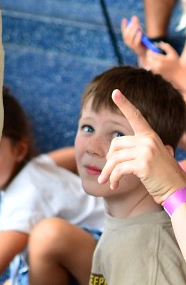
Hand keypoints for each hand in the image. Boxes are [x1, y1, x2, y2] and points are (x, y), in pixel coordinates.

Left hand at [99, 89, 184, 203]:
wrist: (178, 192)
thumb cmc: (165, 177)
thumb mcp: (155, 157)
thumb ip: (141, 149)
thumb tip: (120, 150)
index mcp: (151, 136)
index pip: (136, 116)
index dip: (124, 103)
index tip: (115, 92)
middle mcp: (148, 141)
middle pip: (116, 143)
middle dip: (109, 159)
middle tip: (107, 172)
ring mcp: (146, 152)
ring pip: (115, 158)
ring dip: (108, 172)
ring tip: (107, 181)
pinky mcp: (143, 164)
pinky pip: (119, 169)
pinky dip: (114, 178)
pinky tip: (114, 185)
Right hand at [121, 15, 147, 62]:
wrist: (146, 52)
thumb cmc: (142, 41)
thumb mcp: (140, 32)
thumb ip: (137, 25)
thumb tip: (134, 17)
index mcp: (127, 37)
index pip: (123, 30)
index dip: (123, 25)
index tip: (125, 19)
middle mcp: (127, 41)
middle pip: (126, 33)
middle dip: (130, 26)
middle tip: (134, 21)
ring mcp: (131, 45)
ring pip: (129, 36)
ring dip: (133, 30)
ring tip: (138, 26)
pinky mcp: (136, 47)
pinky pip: (135, 41)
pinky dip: (137, 36)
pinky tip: (140, 32)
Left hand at [140, 39, 185, 90]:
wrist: (178, 73)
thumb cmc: (175, 61)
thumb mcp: (172, 52)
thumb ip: (165, 46)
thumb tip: (156, 43)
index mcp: (162, 60)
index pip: (151, 54)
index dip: (150, 51)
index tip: (151, 49)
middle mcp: (158, 66)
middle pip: (148, 59)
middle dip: (148, 55)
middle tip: (151, 53)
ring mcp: (157, 71)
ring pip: (148, 63)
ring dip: (149, 59)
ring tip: (153, 57)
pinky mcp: (157, 74)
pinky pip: (150, 67)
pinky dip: (151, 64)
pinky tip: (155, 62)